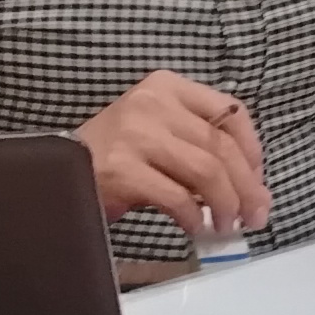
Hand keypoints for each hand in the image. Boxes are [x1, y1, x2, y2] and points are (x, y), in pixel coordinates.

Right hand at [75, 72, 269, 246]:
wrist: (57, 170)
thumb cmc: (115, 154)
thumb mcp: (157, 130)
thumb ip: (198, 144)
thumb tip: (249, 187)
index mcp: (167, 87)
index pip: (230, 111)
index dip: (253, 149)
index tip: (258, 178)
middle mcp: (153, 103)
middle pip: (221, 146)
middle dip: (247, 187)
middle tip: (256, 215)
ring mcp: (136, 135)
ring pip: (206, 171)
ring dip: (226, 205)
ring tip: (228, 225)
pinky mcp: (122, 169)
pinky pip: (177, 197)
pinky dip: (195, 217)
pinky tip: (196, 228)